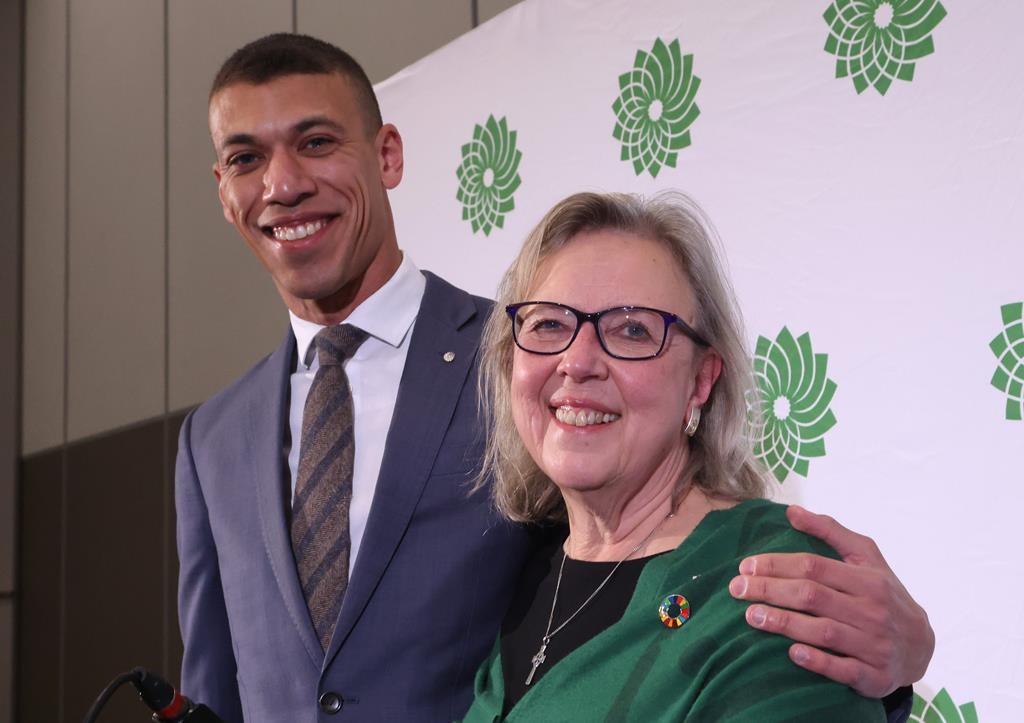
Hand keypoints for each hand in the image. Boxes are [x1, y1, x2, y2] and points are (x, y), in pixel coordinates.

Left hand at [728, 505, 933, 696]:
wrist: (921, 645)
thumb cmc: (883, 593)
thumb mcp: (866, 557)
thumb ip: (830, 531)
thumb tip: (792, 511)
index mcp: (867, 579)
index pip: (814, 567)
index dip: (776, 565)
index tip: (745, 567)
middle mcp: (872, 610)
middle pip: (812, 596)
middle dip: (770, 591)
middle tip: (736, 589)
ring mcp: (875, 644)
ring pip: (824, 631)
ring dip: (784, 624)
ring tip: (750, 616)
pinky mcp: (875, 676)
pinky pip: (844, 669)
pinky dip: (818, 661)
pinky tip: (791, 653)